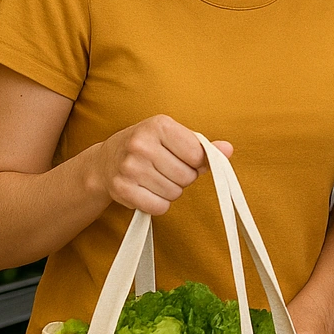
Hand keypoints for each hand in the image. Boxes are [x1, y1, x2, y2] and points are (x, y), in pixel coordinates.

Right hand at [93, 115, 232, 214]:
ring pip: (174, 193)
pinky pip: (159, 207)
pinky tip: (147, 190)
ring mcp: (129, 167)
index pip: (198, 155)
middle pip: (187, 176)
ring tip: (155, 178)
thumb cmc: (148, 147)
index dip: (197, 162)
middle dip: (183, 178)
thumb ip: (202, 145)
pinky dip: (158, 204)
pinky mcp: (122, 190)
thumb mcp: (173, 137)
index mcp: (159, 125)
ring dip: (170, 190)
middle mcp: (141, 144)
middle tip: (166, 170)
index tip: (183, 158)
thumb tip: (228, 149)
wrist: (105, 161)